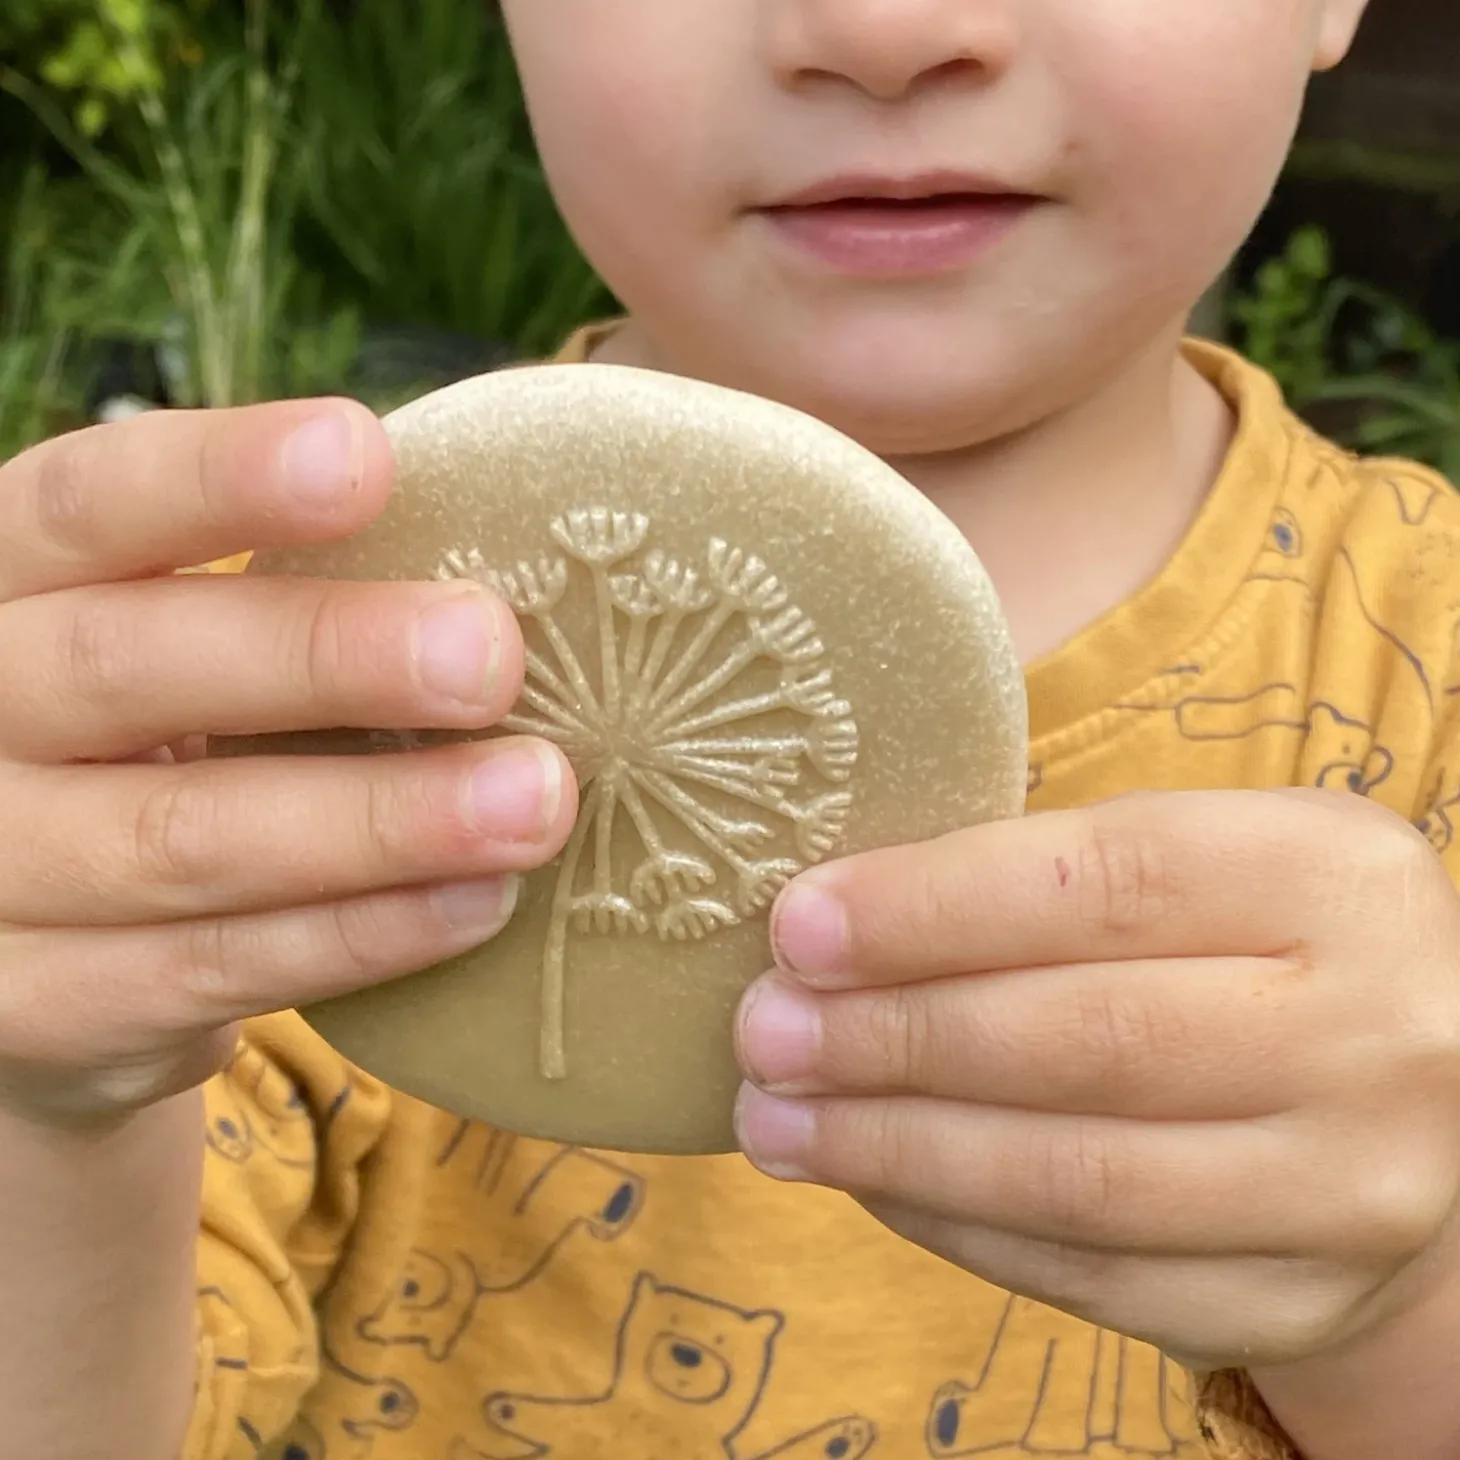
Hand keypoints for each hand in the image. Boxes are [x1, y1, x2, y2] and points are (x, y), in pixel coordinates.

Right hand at [0, 402, 577, 1123]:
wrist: (24, 952)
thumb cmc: (140, 750)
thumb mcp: (162, 653)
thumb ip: (267, 607)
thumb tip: (496, 580)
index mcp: (1, 588)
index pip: (85, 505)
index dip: (218, 478)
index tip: (365, 455)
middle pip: (127, 666)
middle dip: (325, 656)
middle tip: (491, 655)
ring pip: (183, 840)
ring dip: (383, 820)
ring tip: (534, 799)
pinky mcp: (35, 1005)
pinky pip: (211, 968)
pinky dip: (362, 935)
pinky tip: (477, 900)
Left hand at [734, 790, 1459, 1371]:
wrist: (1423, 1112)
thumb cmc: (1259, 950)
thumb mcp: (1205, 865)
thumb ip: (1050, 878)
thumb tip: (833, 924)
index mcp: (1339, 877)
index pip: (1106, 883)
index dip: (932, 909)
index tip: (798, 926)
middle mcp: (1377, 1036)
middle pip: (1086, 1038)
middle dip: (892, 1036)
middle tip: (764, 1030)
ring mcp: (1351, 1189)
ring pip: (1078, 1177)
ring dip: (895, 1146)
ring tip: (777, 1119)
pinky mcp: (1300, 1298)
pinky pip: (1092, 1277)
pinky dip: (954, 1226)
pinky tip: (870, 1179)